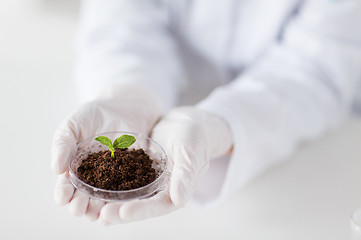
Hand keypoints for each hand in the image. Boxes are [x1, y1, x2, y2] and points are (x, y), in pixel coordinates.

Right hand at [52, 84, 159, 220]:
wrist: (124, 107)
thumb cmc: (94, 115)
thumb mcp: (73, 125)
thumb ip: (62, 144)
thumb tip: (55, 169)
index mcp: (76, 169)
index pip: (67, 186)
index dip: (63, 193)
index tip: (63, 198)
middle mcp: (94, 178)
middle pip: (85, 197)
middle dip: (80, 205)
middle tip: (79, 208)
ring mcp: (115, 177)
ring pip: (106, 198)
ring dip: (100, 207)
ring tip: (97, 212)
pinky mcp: (134, 174)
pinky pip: (130, 189)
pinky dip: (126, 198)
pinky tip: (122, 203)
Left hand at [99, 106, 232, 222]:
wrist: (188, 123)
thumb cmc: (194, 137)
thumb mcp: (191, 152)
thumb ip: (186, 174)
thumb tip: (179, 200)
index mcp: (176, 192)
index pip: (158, 206)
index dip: (140, 211)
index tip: (122, 213)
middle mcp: (160, 191)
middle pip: (139, 205)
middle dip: (119, 211)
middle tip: (101, 214)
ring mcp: (148, 182)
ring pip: (128, 196)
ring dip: (111, 202)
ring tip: (91, 206)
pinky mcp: (138, 170)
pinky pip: (122, 179)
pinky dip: (108, 183)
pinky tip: (92, 183)